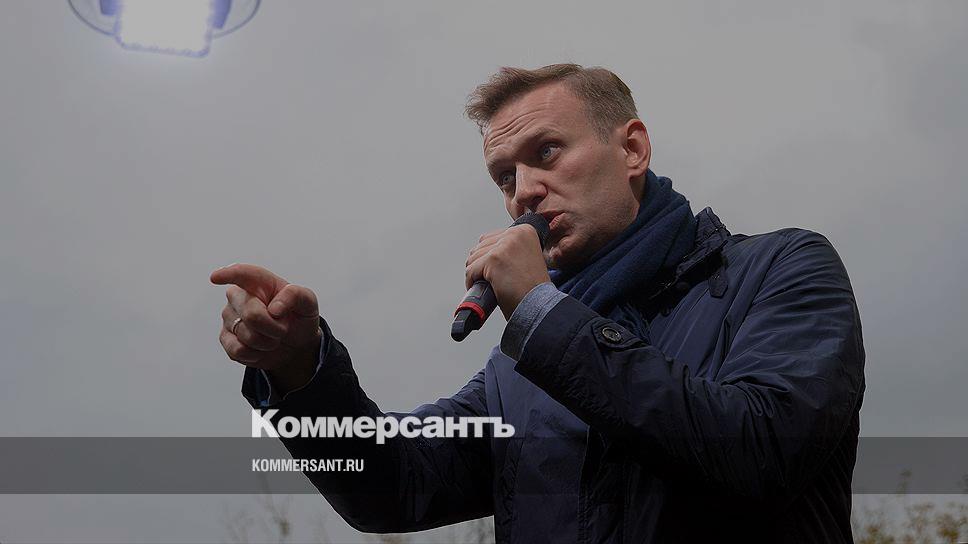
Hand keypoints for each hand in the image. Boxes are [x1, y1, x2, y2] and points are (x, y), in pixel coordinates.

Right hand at [210, 263, 321, 393]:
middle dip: (273, 327)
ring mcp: (229, 317)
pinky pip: (237, 350)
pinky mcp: (226, 339)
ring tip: (273, 337)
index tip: (216, 277)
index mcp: (259, 282)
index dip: (228, 274)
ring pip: (245, 334)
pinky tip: (261, 348)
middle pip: (251, 313)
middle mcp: (239, 296)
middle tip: (283, 328)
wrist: (296, 344)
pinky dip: (256, 354)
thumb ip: (295, 295)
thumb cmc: (298, 317)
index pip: (242, 274)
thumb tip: (274, 308)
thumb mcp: (308, 302)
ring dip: (267, 342)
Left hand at [465, 224, 550, 320]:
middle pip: (480, 246)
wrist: (539, 305)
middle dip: (480, 265)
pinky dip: (471, 282)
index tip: (494, 270)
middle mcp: (515, 234)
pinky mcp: (494, 259)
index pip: (491, 238)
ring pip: (473, 258)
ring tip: (489, 284)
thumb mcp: (526, 258)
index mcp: (524, 231)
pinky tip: (484, 288)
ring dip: (476, 274)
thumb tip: (487, 249)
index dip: (488, 256)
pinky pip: (470, 270)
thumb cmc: (532, 288)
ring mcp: (504, 245)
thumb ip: (511, 249)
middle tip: (491, 279)